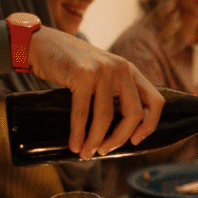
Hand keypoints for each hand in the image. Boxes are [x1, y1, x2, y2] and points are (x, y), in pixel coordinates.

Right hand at [28, 27, 164, 159]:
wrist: (41, 43)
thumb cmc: (71, 66)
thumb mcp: (101, 73)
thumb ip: (115, 92)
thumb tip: (121, 133)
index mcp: (130, 70)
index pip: (156, 101)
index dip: (149, 126)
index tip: (135, 141)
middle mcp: (121, 68)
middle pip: (134, 114)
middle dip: (119, 139)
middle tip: (104, 151)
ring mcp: (102, 70)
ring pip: (106, 117)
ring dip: (95, 141)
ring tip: (86, 153)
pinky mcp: (82, 74)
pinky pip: (83, 113)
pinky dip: (78, 133)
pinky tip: (74, 145)